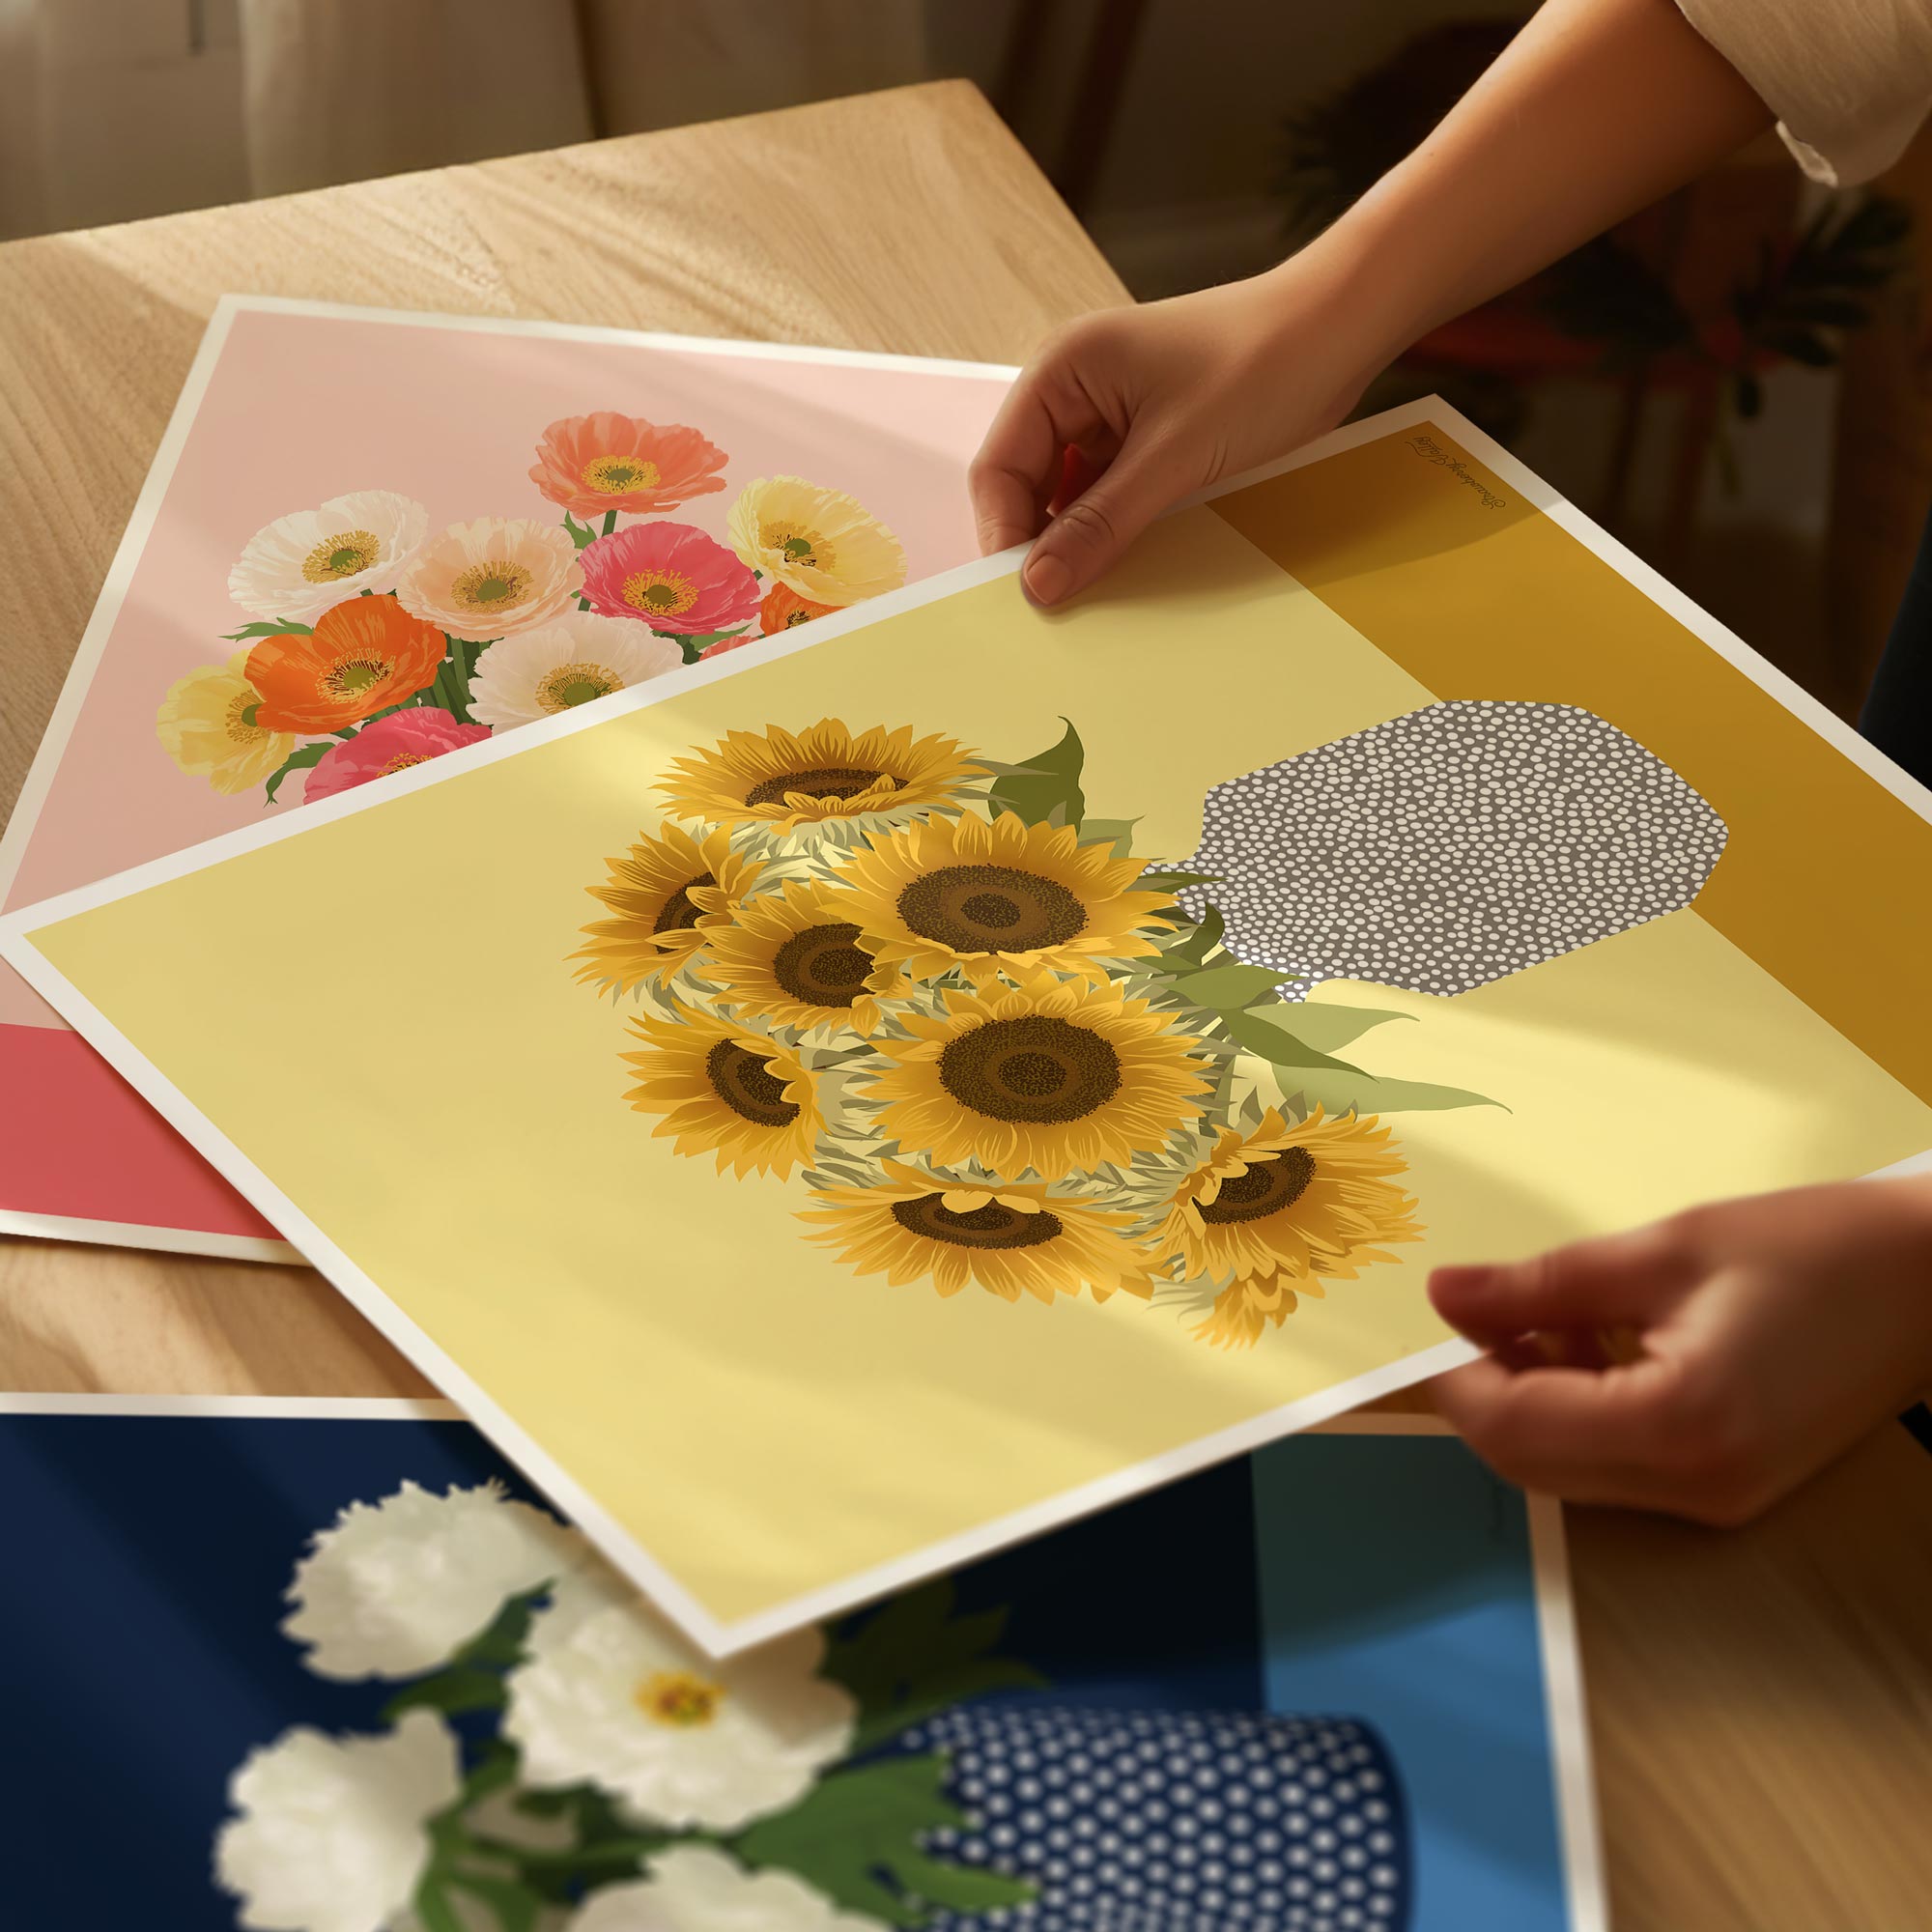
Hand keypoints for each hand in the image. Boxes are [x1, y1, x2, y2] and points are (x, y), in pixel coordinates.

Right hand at [968, 259, 1386, 606]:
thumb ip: (1100, 523)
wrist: (1342, 328)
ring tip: (1099, 586)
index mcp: (1061, 369)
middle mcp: (1075, 387)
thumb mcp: (1173, 456)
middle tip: (1060, 604)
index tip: (1024, 594)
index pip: (999, 467)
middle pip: (1027, 485)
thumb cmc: (1262, 362)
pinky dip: (1115, 528)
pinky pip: (1110, 494)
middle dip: (1040, 542)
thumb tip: (1038, 585)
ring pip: (1069, 496)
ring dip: (1081, 540)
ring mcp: (1111, 411)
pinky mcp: (1146, 434)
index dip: (1005, 534)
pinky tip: (1132, 561)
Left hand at [1427, 1176, 1931, 1523]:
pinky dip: (1580, 1411)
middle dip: (1487, 1391)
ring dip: (1532, 1399)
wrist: (1931, 1282)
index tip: (1434, 1320)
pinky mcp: (1728, 1489)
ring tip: (1548, 1313)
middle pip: (1531, 1464)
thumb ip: (1539, 1285)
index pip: (1514, 1429)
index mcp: (1678, 1426)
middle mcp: (1694, 1487)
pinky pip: (1616, 1465)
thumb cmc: (1810, 1249)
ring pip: (1568, 1470)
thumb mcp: (1659, 1251)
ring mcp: (1715, 1501)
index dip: (1454, 1378)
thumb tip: (1443, 1295)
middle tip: (1480, 1310)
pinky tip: (1596, 1341)